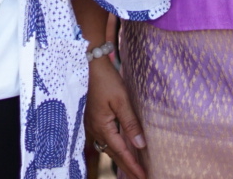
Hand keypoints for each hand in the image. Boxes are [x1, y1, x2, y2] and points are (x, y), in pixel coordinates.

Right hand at [85, 55, 146, 178]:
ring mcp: (91, 124)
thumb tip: (140, 144)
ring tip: (131, 168)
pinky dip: (113, 148)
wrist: (89, 64)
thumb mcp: (121, 101)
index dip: (133, 166)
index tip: (144, 176)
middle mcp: (94, 129)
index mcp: (102, 126)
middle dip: (126, 167)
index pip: (121, 152)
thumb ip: (130, 123)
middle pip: (112, 153)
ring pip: (106, 147)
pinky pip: (103, 139)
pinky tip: (119, 148)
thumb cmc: (106, 80)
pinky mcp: (91, 118)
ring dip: (119, 159)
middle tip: (139, 177)